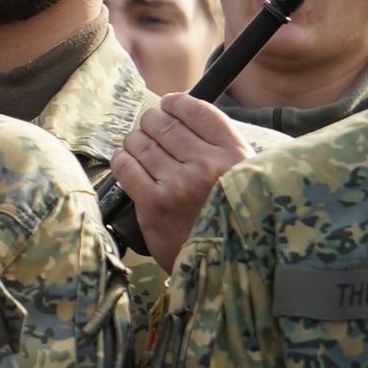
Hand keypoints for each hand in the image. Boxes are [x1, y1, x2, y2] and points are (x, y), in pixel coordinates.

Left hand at [102, 93, 255, 268]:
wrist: (227, 264)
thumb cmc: (233, 215)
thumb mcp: (245, 174)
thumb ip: (221, 146)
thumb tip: (185, 114)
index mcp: (234, 153)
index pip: (196, 109)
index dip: (175, 102)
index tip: (168, 105)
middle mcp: (207, 165)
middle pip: (163, 123)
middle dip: (151, 121)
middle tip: (149, 127)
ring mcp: (179, 184)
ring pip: (140, 143)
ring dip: (134, 141)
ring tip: (139, 147)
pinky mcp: (154, 205)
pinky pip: (125, 167)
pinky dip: (122, 160)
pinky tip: (127, 162)